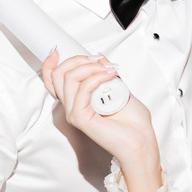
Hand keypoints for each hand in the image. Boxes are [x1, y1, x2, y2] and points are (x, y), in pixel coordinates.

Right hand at [40, 52, 160, 190]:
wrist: (142, 140)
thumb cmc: (133, 122)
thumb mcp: (119, 89)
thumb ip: (106, 74)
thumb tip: (99, 57)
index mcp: (76, 101)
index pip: (52, 81)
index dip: (50, 64)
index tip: (58, 50)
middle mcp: (71, 107)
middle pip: (58, 74)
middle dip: (78, 60)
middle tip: (100, 61)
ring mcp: (74, 113)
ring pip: (69, 79)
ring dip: (91, 67)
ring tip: (110, 69)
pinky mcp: (81, 118)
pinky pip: (82, 90)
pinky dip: (97, 78)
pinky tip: (110, 75)